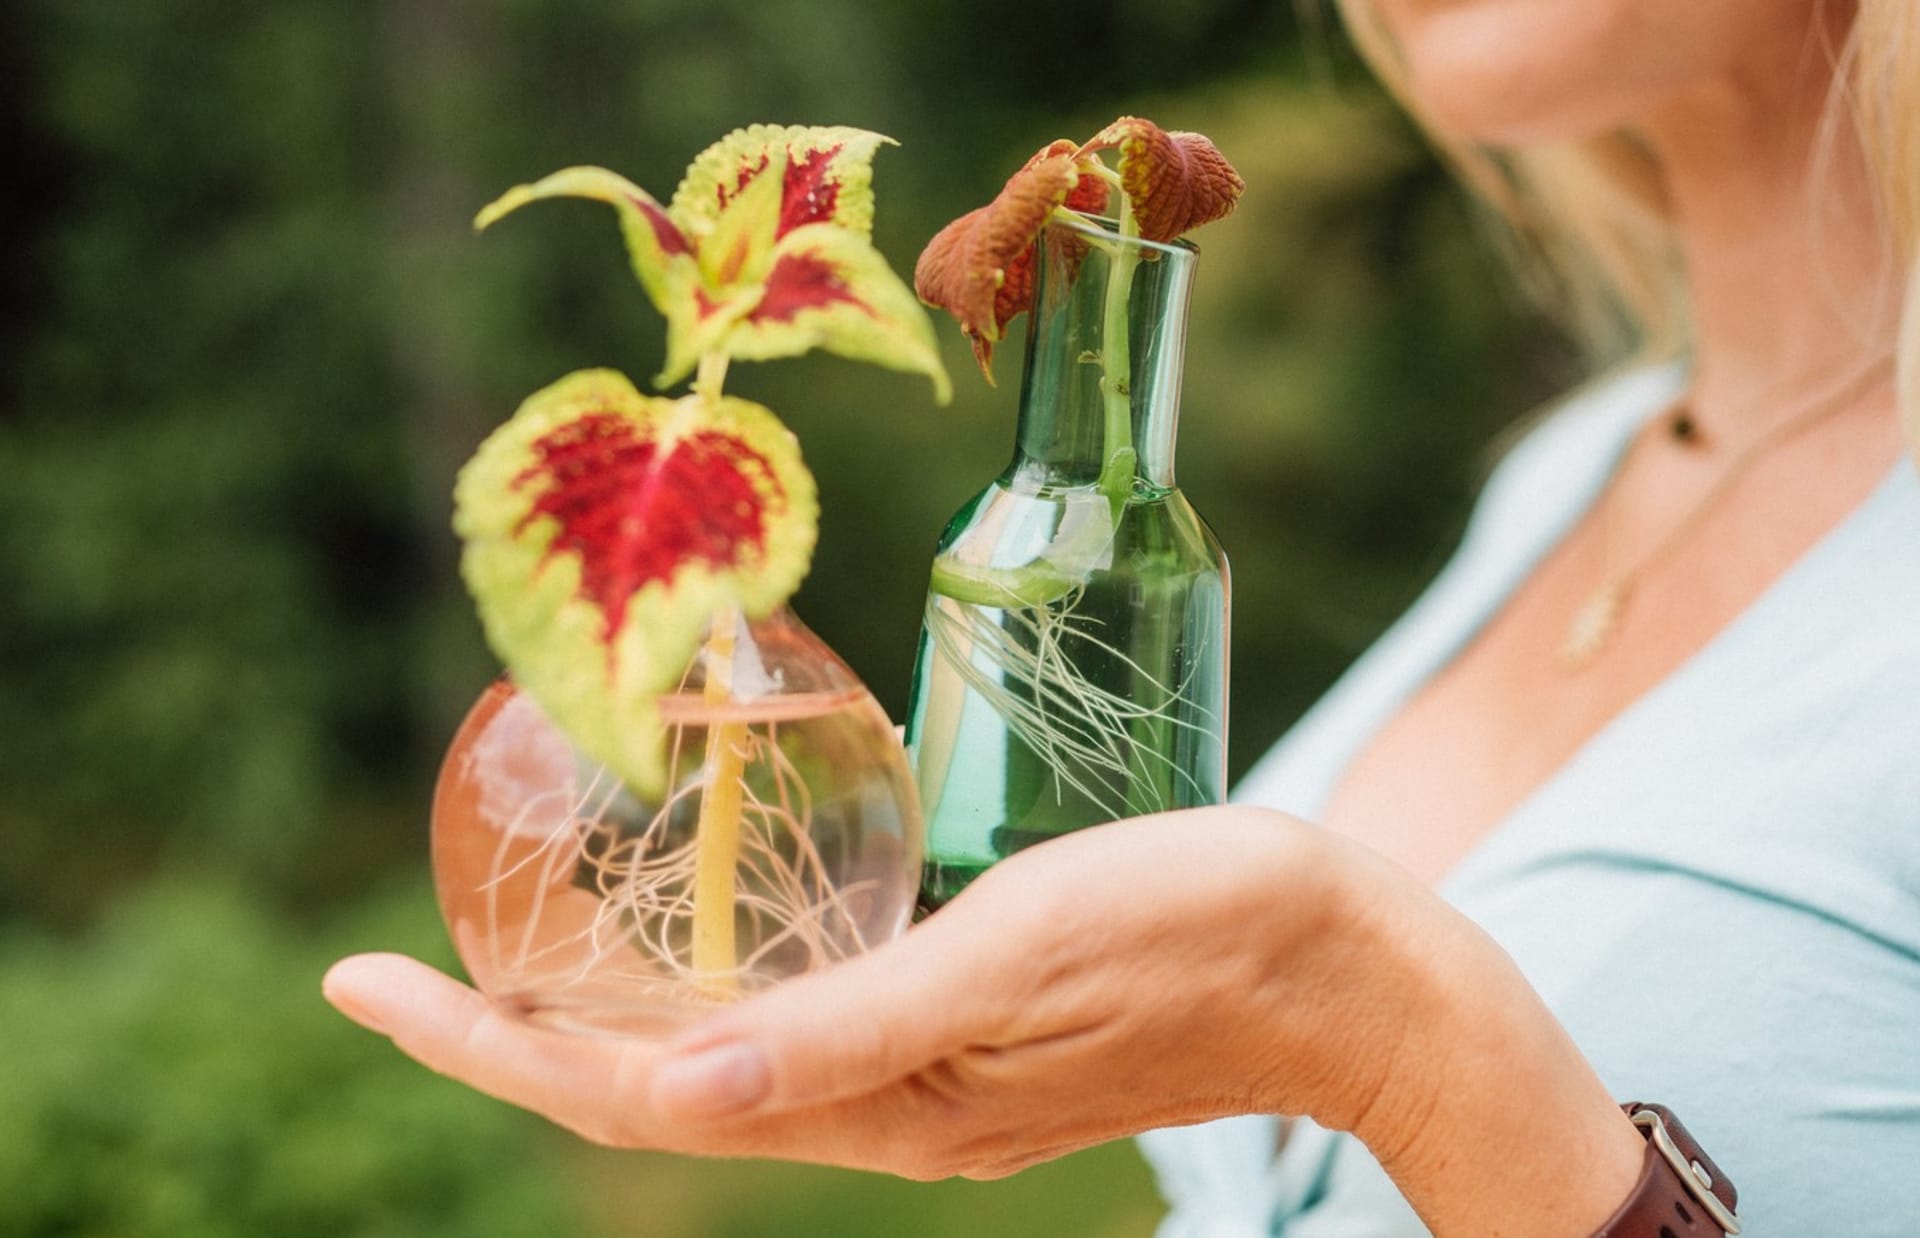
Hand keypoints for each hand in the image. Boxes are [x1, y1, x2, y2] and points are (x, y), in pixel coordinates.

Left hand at [324, 807, 1641, 1230]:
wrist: (1349, 968)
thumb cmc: (1197, 929)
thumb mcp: (1017, 957)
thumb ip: (851, 1023)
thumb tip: (671, 1079)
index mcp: (883, 1103)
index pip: (636, 1094)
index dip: (488, 1047)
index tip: (364, 982)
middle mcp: (884, 1107)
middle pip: (654, 1086)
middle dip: (515, 1036)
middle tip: (397, 966)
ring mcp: (924, 1076)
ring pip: (719, 1059)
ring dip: (604, 1015)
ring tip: (513, 949)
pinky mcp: (964, 1031)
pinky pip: (795, 1026)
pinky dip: (708, 989)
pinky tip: (690, 932)